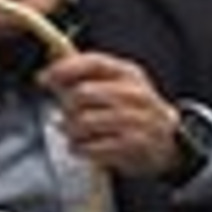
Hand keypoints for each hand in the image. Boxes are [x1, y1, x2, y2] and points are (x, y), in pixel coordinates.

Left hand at [38, 52, 181, 176]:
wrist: (168, 141)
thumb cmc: (133, 110)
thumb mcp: (117, 85)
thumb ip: (85, 77)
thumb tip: (49, 73)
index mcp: (128, 73)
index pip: (94, 62)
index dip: (65, 68)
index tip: (44, 78)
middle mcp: (135, 94)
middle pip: (83, 94)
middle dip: (66, 104)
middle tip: (65, 112)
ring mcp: (136, 120)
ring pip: (84, 122)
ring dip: (70, 129)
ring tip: (73, 131)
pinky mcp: (133, 146)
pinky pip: (92, 147)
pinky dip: (80, 148)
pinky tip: (81, 146)